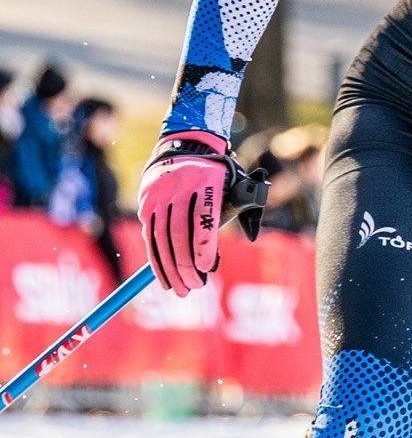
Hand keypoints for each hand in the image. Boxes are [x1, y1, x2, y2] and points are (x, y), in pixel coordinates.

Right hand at [137, 131, 230, 295]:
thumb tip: (237, 243)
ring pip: (161, 237)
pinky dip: (156, 259)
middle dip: (185, 264)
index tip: (207, 268)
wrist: (183, 148)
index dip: (204, 245)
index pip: (203, 217)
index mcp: (207, 181)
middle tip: (193, 288)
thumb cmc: (217, 176)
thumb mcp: (234, 185)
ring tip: (179, 289)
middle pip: (179, 232)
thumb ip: (240, 211)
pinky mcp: (146, 202)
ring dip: (169, 268)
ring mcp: (159, 195)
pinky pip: (150, 235)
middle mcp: (180, 187)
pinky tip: (164, 277)